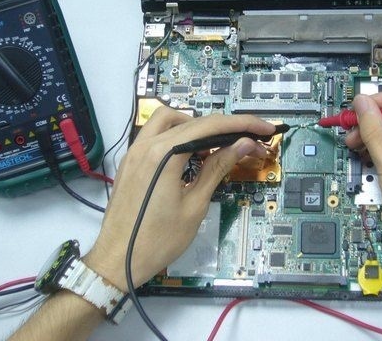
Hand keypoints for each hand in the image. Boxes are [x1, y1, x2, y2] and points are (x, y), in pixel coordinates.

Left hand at [85, 107, 274, 290]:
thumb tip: (243, 145)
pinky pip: (156, 135)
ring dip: (196, 125)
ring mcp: (134, 152)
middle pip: (193, 120)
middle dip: (225, 126)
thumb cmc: (157, 241)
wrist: (117, 262)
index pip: (210, 126)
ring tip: (218, 145)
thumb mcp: (194, 205)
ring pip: (169, 120)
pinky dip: (177, 136)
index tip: (264, 128)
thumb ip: (217, 168)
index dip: (242, 124)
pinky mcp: (130, 162)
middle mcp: (146, 145)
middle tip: (250, 140)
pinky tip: (192, 155)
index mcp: (163, 155)